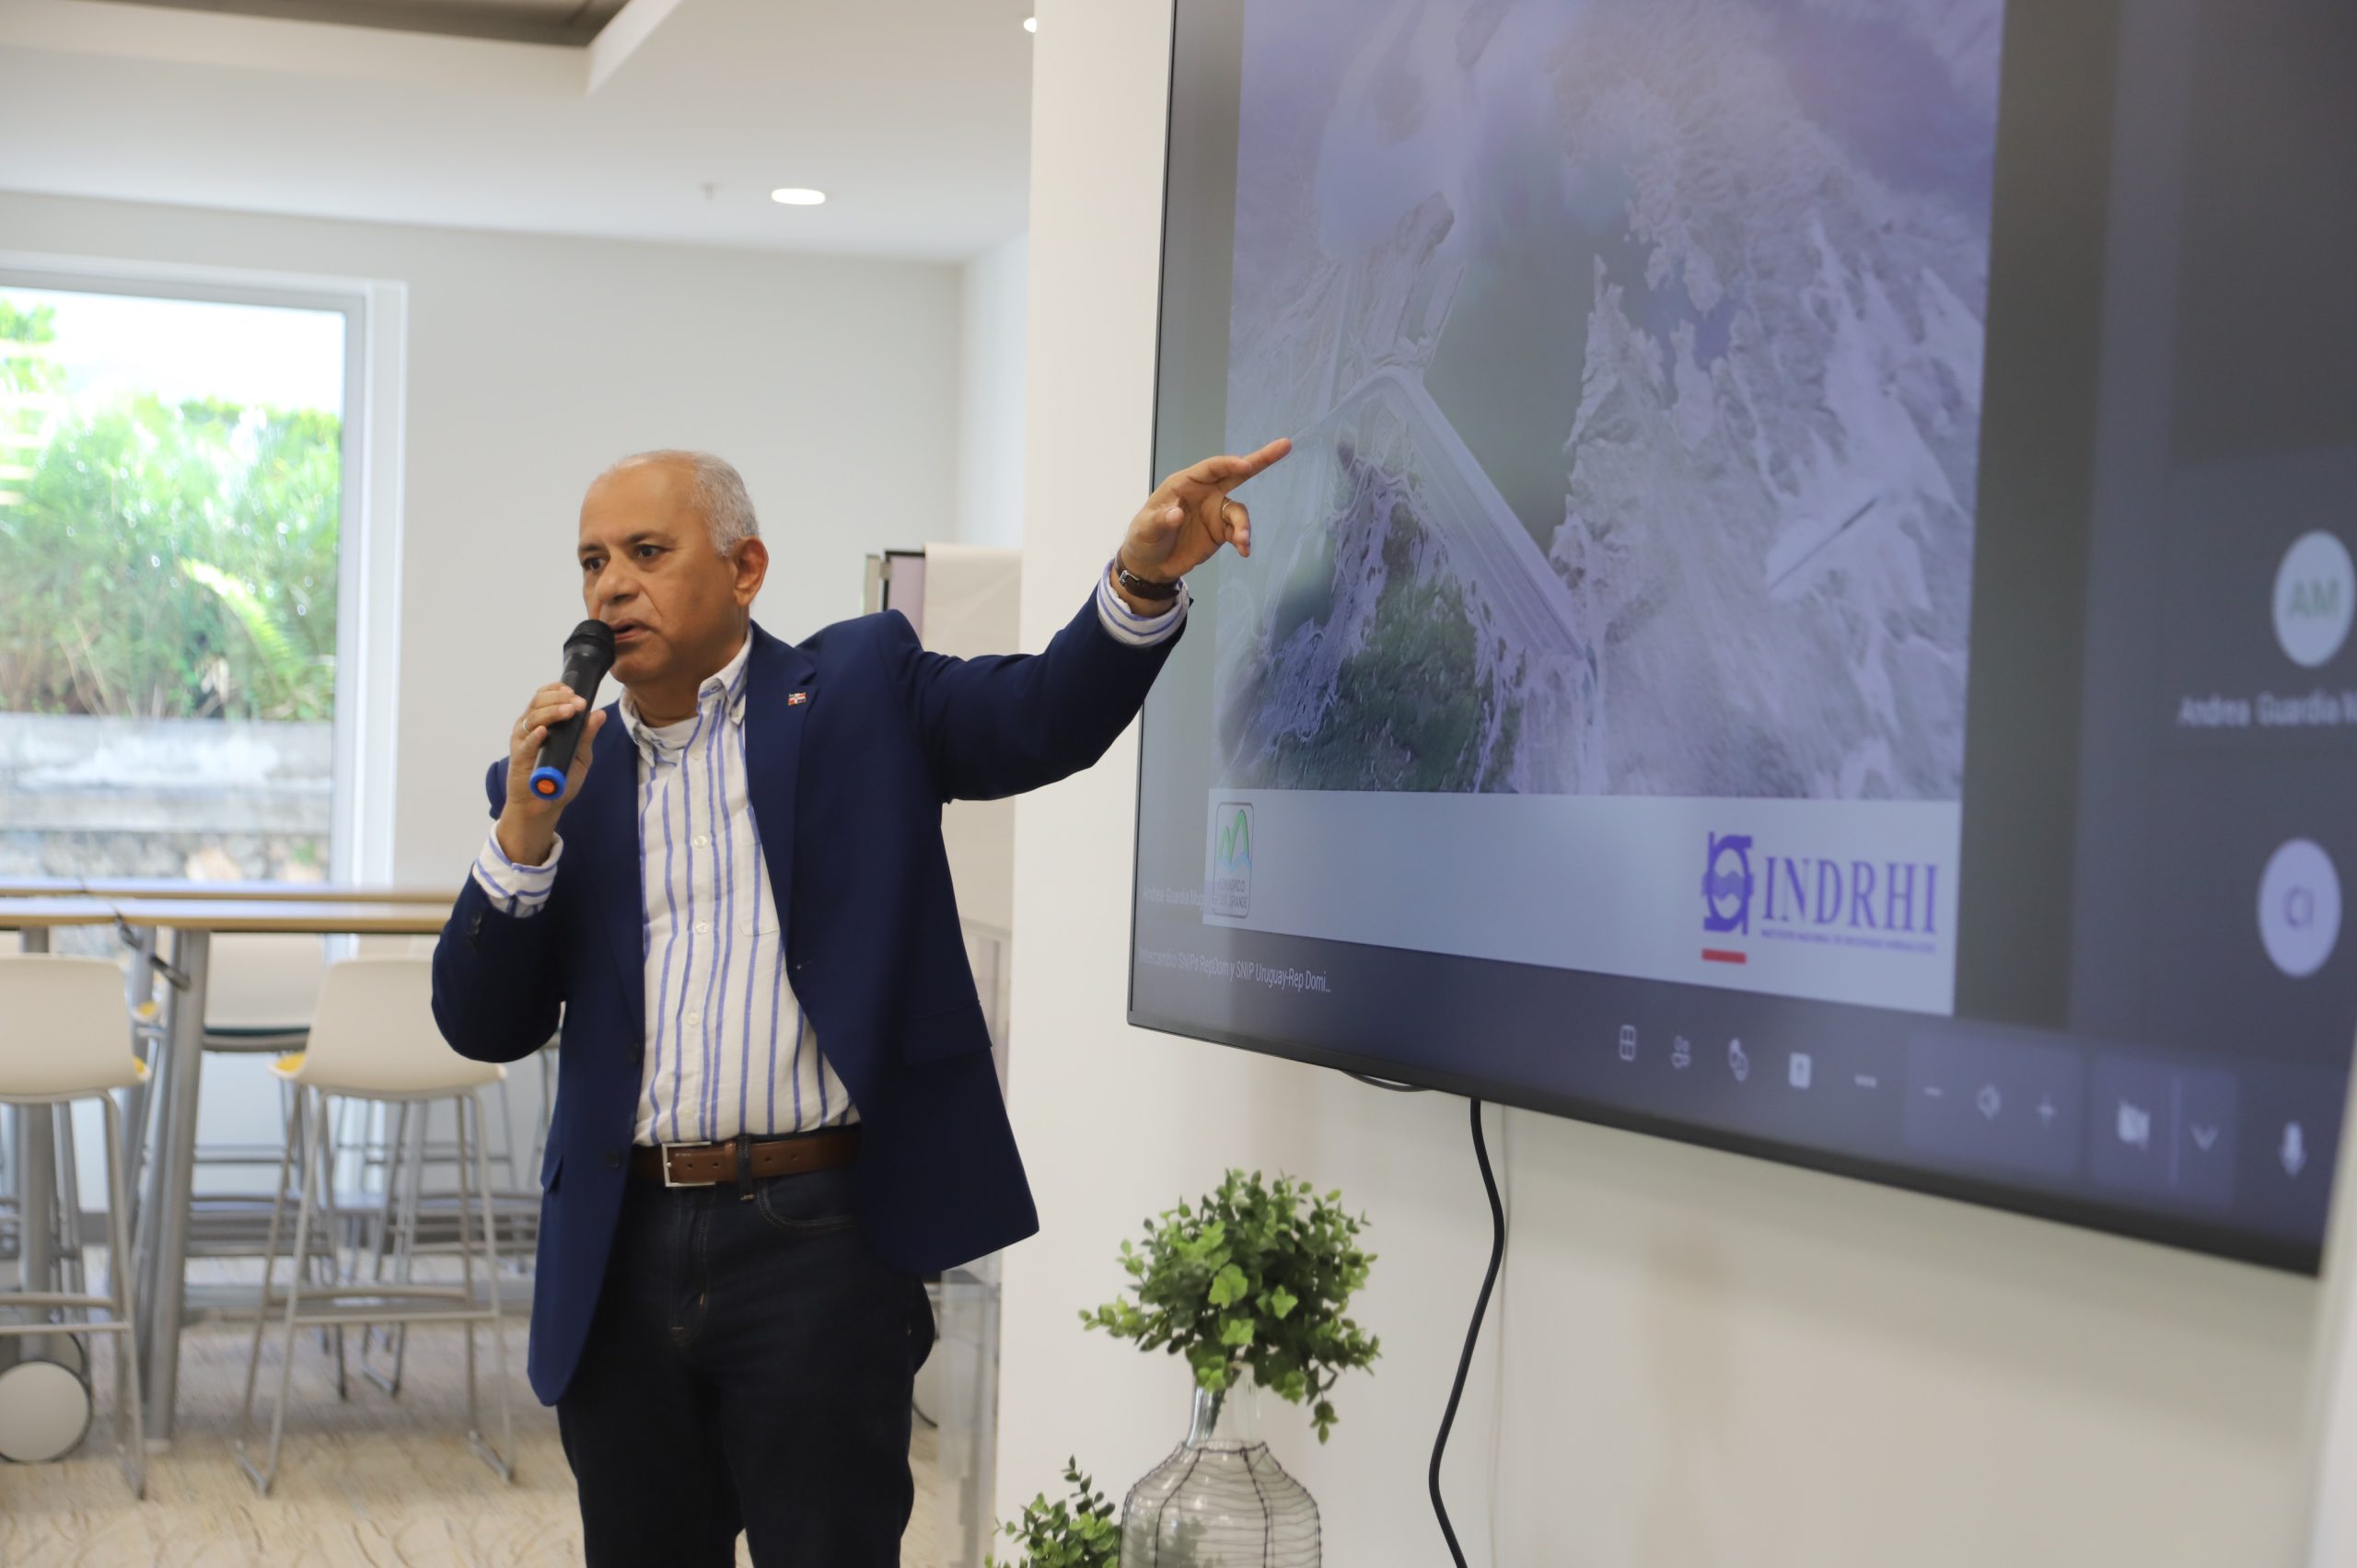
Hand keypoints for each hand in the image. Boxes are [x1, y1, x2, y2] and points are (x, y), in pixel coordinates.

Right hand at [494, 682, 606, 866]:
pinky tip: (544, 732)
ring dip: (551, 713)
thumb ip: (587, 735)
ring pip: (532, 718)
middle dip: (559, 699)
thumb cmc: (560, 778)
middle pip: (538, 703)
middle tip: (578, 702)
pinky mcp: (519, 758)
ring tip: (568, 711)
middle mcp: (530, 727)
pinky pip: (526, 744)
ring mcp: (523, 741)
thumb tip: (599, 714)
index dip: (559, 691)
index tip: (576, 692)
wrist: (544, 805)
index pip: (546, 697)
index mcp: (543, 721)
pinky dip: (535, 737)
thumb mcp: (580, 755)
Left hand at [1118, 437, 1291, 588]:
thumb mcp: (1145, 530)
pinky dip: (1243, 540)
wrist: (1152, 565)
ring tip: (1243, 541)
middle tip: (1285, 445)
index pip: (1211, 468)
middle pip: (1236, 473)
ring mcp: (1216, 511)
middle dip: (1261, 460)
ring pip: (1239, 511)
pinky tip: (1244, 551)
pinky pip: (1239, 532)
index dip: (1229, 464)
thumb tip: (1176, 514)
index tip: (1245, 464)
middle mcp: (1205, 492)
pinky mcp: (1222, 532)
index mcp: (1185, 484)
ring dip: (1244, 525)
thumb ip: (1159, 521)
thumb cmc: (1144, 539)